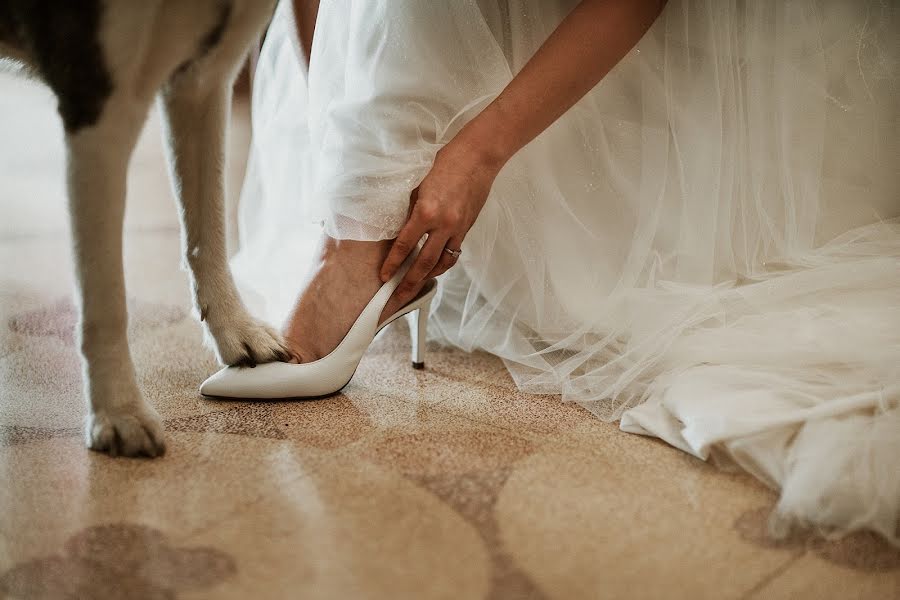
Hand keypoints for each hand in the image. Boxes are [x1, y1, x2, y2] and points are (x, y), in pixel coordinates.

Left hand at [380, 141, 500, 291]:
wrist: (478, 156)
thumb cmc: (445, 162)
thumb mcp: (418, 183)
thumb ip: (408, 207)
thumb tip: (396, 226)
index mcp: (426, 212)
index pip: (404, 246)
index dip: (393, 264)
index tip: (384, 277)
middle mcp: (443, 224)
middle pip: (423, 264)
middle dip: (409, 284)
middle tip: (397, 299)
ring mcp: (457, 228)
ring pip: (442, 263)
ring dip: (428, 277)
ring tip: (415, 287)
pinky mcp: (467, 228)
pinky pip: (453, 252)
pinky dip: (443, 263)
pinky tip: (435, 268)